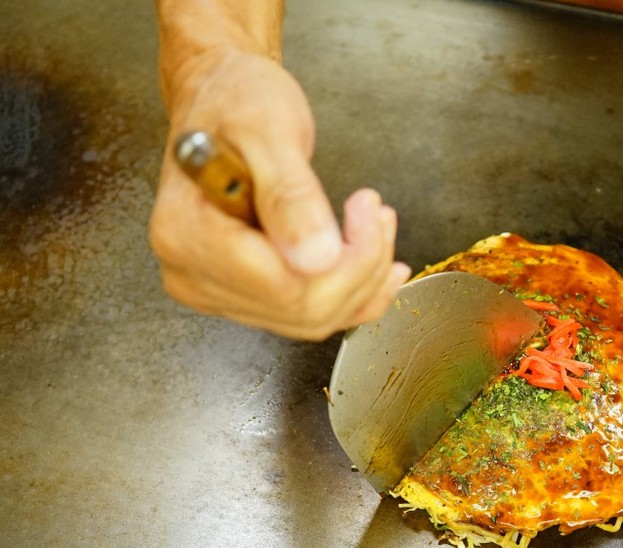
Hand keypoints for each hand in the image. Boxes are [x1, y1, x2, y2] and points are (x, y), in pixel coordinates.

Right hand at [150, 48, 409, 339]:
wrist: (224, 99)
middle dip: (359, 268)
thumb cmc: (237, 102)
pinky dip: (355, 297)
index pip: (280, 285)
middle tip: (377, 212)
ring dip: (361, 279)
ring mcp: (216, 290)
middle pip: (299, 310)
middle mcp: (191, 272)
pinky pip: (308, 317)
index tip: (366, 206)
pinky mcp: (243, 295)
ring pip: (310, 318)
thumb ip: (290, 196)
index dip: (343, 260)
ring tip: (376, 223)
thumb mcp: (267, 130)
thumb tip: (317, 257)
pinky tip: (381, 268)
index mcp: (185, 232)